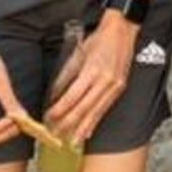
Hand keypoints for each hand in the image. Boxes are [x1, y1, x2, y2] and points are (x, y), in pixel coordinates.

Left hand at [44, 15, 137, 143]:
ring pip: (95, 112)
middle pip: (83, 109)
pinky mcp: (120, 87)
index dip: (59, 111)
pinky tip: (88, 131)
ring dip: (82, 128)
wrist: (123, 30)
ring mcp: (115, 85)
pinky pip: (105, 108)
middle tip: (55, 134)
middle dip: (68, 124)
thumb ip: (66, 76)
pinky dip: (96, 121)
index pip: (72, 97)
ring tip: (71, 141)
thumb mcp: (78, 54)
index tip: (48, 118)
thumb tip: (55, 96)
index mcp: (92, 70)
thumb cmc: (99, 39)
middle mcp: (105, 80)